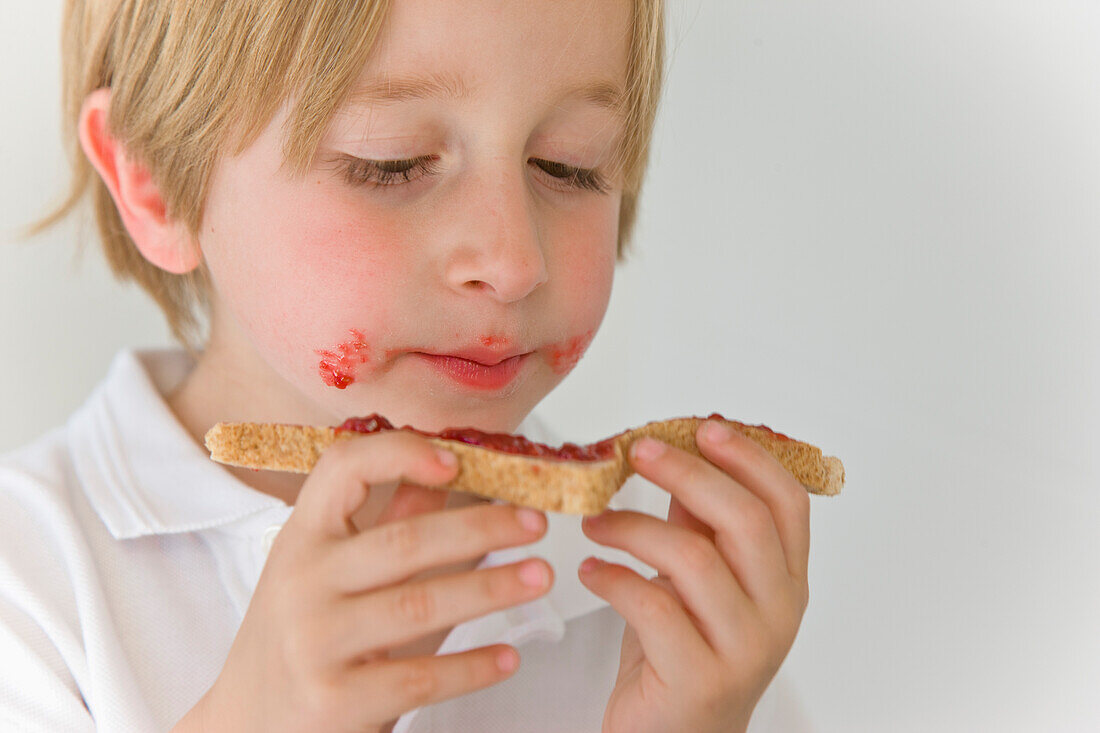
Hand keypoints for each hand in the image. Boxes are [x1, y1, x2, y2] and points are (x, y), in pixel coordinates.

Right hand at [175, 431, 552, 732]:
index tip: (458, 459)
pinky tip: (508, 656)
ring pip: (418, 606)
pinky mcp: (334, 702)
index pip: (341, 469)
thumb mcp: (330, 570)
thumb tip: (449, 467)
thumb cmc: (303, 632)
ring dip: (490, 590)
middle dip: (481, 528)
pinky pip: (418, 678)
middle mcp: (301, 583)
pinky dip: (471, 666)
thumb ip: (386, 522)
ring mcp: (314, 644)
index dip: (399, 454)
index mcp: (303, 537)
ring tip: (539, 577)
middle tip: (537, 522)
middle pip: (404, 542)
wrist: (247, 722)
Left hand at [578, 419, 810, 732]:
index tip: (703, 426)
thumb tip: (677, 453)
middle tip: (637, 452)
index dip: (748, 456)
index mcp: (786, 580)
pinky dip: (613, 577)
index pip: (787, 502)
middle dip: (687, 472)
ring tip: (595, 521)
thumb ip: (697, 524)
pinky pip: (654, 606)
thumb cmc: (682, 657)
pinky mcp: (700, 678)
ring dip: (633, 526)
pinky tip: (592, 571)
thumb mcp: (698, 582)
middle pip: (746, 519)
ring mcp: (744, 648)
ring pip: (695, 558)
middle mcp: (778, 612)